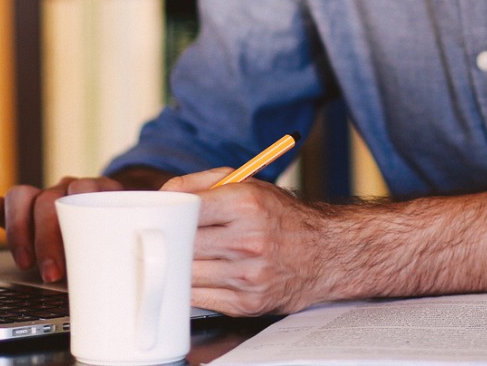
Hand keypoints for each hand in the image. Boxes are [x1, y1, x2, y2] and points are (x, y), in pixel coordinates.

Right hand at [0, 176, 123, 282]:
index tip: (77, 251)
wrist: (105, 235)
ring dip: (18, 231)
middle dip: (46, 238)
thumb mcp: (115, 250)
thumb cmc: (110, 246)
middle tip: (51, 273)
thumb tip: (101, 283)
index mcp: (96, 191)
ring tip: (24, 263)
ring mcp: (39, 196)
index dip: (76, 218)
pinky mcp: (15, 209)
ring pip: (18, 196)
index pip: (83, 188)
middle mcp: (65, 188)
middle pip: (48, 199)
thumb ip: (108, 256)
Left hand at [162, 168, 332, 315]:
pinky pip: (199, 298)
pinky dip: (192, 287)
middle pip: (184, 244)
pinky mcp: (247, 302)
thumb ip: (201, 184)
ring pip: (187, 273)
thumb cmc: (282, 217)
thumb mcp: (248, 185)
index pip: (188, 209)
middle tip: (165, 237)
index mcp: (246, 204)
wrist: (324, 254)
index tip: (162, 217)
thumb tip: (163, 195)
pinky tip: (199, 275)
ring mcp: (248, 275)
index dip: (169, 214)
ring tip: (184, 256)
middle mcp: (248, 240)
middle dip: (171, 241)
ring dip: (180, 266)